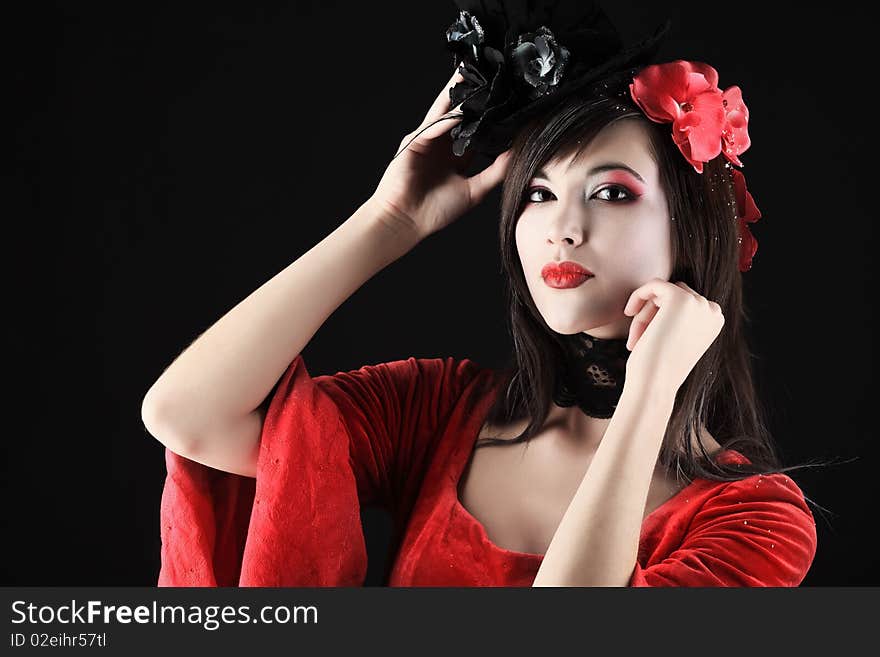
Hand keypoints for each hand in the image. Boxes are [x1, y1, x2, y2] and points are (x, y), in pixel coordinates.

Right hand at [367, 67, 512, 240]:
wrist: (407, 220)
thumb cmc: (436, 210)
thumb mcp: (475, 190)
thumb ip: (496, 171)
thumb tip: (518, 153)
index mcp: (455, 155)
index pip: (476, 130)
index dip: (489, 117)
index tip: (507, 100)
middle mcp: (442, 144)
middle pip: (460, 114)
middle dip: (473, 96)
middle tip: (491, 75)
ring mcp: (427, 140)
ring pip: (445, 112)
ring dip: (456, 95)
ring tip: (472, 74)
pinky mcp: (414, 141)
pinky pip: (432, 126)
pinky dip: (445, 118)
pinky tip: (459, 110)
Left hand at [622, 278, 724, 391]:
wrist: (654, 385)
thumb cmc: (658, 368)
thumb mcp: (675, 339)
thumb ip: (678, 317)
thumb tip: (662, 291)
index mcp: (715, 321)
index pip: (685, 303)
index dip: (661, 318)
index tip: (647, 340)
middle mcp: (713, 310)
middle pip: (673, 296)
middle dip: (651, 316)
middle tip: (637, 341)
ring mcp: (698, 303)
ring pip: (661, 294)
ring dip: (644, 314)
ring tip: (636, 339)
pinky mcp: (679, 297)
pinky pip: (654, 283)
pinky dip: (639, 295)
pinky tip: (629, 312)